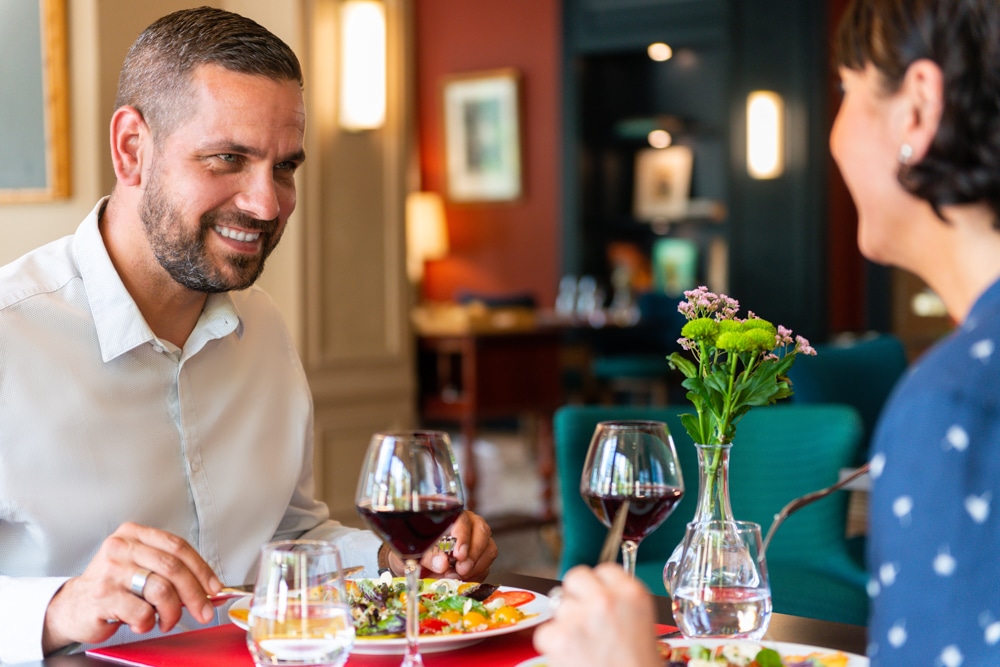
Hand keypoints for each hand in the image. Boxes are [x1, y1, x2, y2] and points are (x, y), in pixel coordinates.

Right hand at [42, 522, 221, 653]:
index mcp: (134, 534)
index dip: (201, 568)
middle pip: (173, 567)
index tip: (214, 587)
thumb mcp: (140, 567)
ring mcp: (110, 571)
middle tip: (203, 611)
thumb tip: (207, 587)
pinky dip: (148, 622)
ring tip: (166, 620)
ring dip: (171, 612)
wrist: (72, 606)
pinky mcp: (103, 596)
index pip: (178, 546)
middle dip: (195, 594)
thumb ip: (169, 570)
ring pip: (161, 590)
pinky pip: (142, 611)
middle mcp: (121, 547)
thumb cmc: (113, 586)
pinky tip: (141, 622)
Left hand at [387, 510, 497, 580]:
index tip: (458, 554)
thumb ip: (428, 557)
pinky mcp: (482, 557)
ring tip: (457, 576)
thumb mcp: (415, 553)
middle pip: (482, 531)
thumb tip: (442, 564)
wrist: (420, 564)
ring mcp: (478, 539)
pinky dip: (476, 575)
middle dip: (473, 553)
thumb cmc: (417, 551)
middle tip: (461, 569)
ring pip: (489, 549)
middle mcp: (468, 523)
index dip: (462, 536)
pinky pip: (487, 565)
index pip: (462, 520)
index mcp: (450, 516)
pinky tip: (461, 578)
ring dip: (475, 566)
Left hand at [533, 564, 661, 666]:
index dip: (599, 586)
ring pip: (558, 606)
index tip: (599, 599)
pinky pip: (545, 632)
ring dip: (565, 623)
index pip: (604, 569)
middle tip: (584, 618)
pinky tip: (571, 657)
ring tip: (583, 646)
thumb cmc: (638, 665)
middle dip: (576, 595)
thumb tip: (595, 591)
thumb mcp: (643, 623)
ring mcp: (579, 618)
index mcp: (631, 594)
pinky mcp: (559, 639)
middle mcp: (604, 600)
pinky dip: (552, 645)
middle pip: (575, 577)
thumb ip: (620, 600)